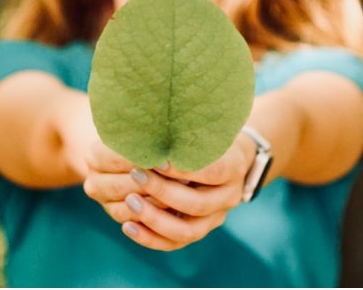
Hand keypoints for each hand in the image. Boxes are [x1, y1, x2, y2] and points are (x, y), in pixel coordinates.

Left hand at [83, 135, 255, 250]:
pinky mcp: (198, 230)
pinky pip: (174, 244)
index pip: (211, 171)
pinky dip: (150, 238)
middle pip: (196, 204)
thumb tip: (152, 118)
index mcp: (234, 167)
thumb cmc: (208, 134)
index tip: (156, 159)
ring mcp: (215, 218)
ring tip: (129, 202)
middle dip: (162, 191)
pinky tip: (128, 225)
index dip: (182, 168)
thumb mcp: (204, 125)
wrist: (228, 157)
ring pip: (186, 231)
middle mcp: (229, 197)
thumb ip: (186, 129)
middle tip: (135, 175)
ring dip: (154, 219)